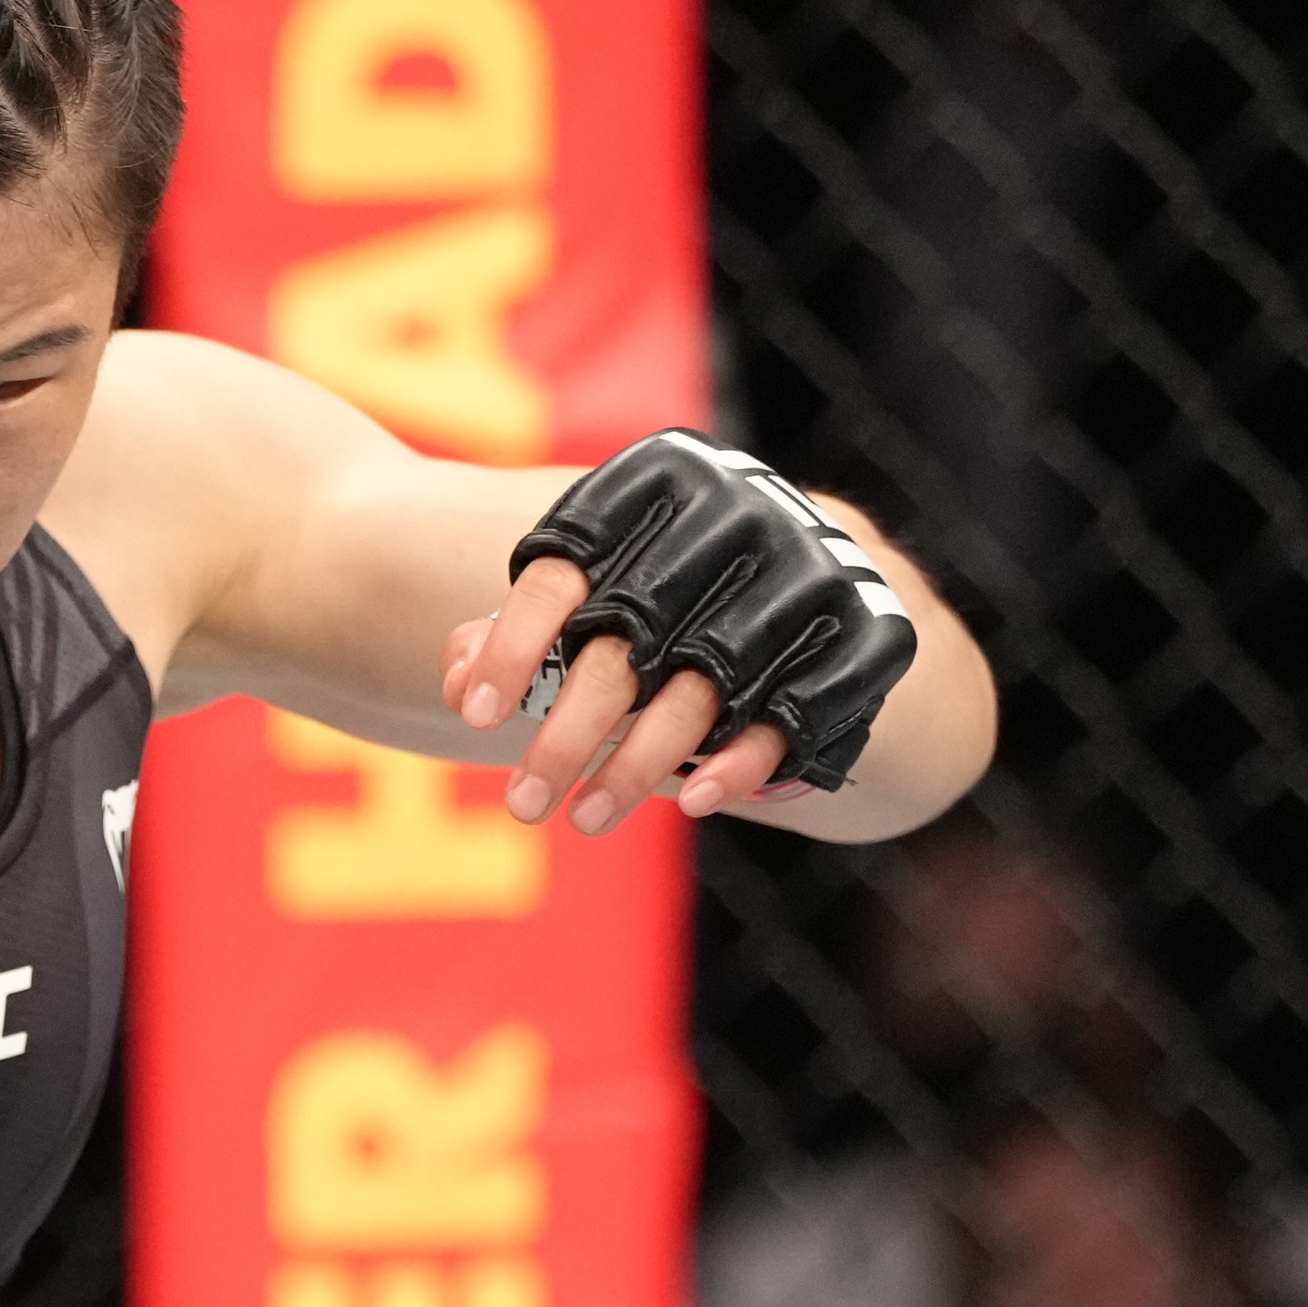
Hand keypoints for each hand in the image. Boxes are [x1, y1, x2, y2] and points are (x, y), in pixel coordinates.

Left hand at [440, 431, 918, 834]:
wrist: (828, 586)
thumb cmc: (675, 594)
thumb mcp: (601, 589)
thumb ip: (522, 626)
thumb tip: (452, 672)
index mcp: (661, 486)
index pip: (567, 569)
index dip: (514, 645)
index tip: (470, 716)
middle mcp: (738, 520)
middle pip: (627, 645)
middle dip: (564, 735)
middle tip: (519, 806)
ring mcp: (804, 580)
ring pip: (699, 692)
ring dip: (636, 767)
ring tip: (582, 820)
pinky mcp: (855, 641)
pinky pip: (788, 714)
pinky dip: (737, 761)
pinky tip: (691, 801)